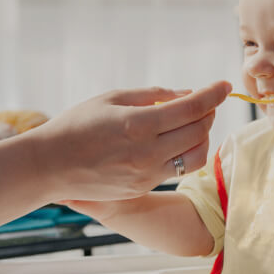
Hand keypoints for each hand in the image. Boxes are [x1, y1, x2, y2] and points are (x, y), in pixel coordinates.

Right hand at [27, 80, 231, 201]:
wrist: (48, 166)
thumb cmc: (76, 125)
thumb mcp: (112, 99)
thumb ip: (153, 95)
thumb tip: (186, 94)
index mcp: (138, 125)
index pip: (192, 108)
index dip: (213, 94)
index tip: (225, 85)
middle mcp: (147, 153)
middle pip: (199, 131)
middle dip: (209, 112)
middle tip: (205, 102)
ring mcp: (147, 175)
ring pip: (196, 156)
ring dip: (202, 136)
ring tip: (192, 123)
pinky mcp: (143, 188)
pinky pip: (177, 170)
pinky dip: (185, 153)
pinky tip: (175, 141)